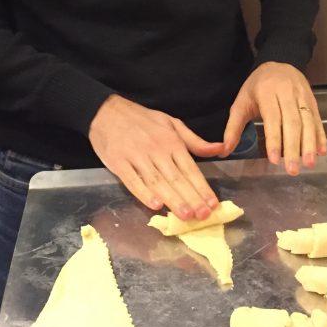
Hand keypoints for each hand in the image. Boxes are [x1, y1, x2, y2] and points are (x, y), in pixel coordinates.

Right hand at [88, 95, 224, 221]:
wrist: (106, 111)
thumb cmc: (142, 119)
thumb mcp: (171, 123)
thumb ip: (194, 141)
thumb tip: (220, 149)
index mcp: (171, 141)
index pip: (190, 168)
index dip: (202, 187)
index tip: (212, 204)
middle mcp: (156, 149)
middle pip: (176, 178)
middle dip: (191, 198)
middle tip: (203, 215)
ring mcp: (137, 156)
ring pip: (157, 181)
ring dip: (172, 199)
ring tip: (185, 215)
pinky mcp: (119, 163)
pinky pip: (133, 181)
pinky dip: (144, 193)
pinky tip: (155, 205)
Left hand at [222, 62, 326, 174]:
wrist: (279, 62)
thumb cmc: (257, 87)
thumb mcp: (241, 103)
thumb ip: (233, 128)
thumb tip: (224, 150)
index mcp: (267, 92)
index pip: (272, 119)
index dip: (274, 140)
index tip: (275, 160)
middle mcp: (287, 93)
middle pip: (293, 122)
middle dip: (294, 147)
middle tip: (293, 170)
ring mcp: (302, 96)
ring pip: (308, 121)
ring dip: (310, 144)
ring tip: (309, 163)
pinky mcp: (312, 100)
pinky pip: (317, 119)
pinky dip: (321, 136)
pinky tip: (322, 152)